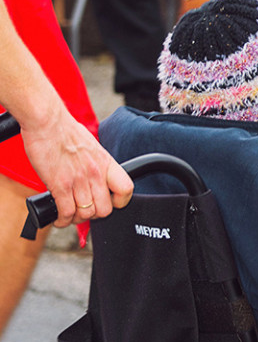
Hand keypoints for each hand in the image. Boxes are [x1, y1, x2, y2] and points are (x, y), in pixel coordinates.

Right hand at [20, 109, 132, 226]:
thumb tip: (92, 177)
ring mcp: (78, 180)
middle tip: (84, 211)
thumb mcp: (91, 146)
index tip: (111, 203)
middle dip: (95, 215)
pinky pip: (66, 212)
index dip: (120, 201)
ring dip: (76, 219)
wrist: (46, 121)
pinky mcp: (59, 185)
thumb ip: (95, 164)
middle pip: (105, 209)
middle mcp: (96, 173)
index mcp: (106, 163)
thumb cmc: (64, 130)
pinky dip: (62, 220)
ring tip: (69, 215)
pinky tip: (59, 218)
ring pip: (85, 214)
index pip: (126, 189)